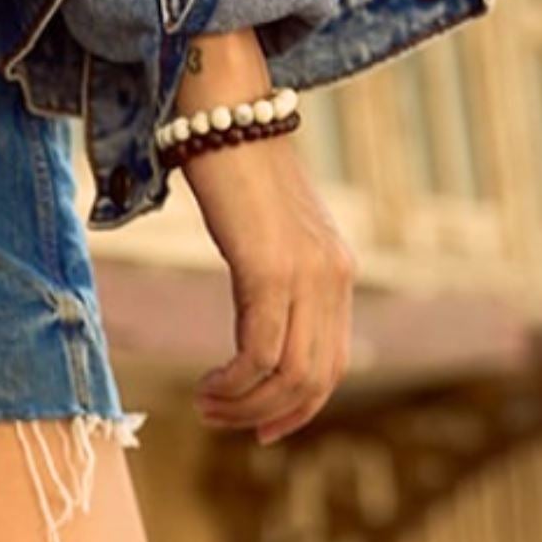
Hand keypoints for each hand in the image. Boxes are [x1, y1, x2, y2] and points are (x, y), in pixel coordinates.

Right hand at [184, 127, 357, 446]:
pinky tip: (206, 384)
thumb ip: (275, 278)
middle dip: (265, 416)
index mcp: (336, 272)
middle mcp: (332, 277)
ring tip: (205, 404)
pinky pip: (259, 354)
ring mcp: (307, 274)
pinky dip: (232, 383)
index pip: (333, 366)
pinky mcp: (271, 270)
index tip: (260, 429)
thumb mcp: (267, 234)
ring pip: (287, 376)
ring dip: (243, 405)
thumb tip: (259, 323)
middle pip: (314, 381)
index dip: (298, 410)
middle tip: (220, 419)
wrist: (225, 112)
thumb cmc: (234, 169)